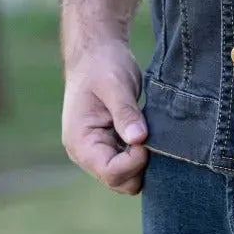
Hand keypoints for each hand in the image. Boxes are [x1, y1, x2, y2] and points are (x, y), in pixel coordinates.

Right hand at [61, 37, 148, 194]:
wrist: (96, 53)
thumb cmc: (103, 65)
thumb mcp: (116, 85)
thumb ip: (126, 113)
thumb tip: (139, 140)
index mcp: (81, 142)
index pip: (111, 172)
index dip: (135, 161)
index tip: (148, 137)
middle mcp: (86, 152)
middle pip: (119, 181)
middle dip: (140, 164)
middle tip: (152, 133)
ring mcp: (98, 150)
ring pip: (125, 175)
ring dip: (142, 160)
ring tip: (150, 130)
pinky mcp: (110, 143)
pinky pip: (128, 162)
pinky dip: (141, 153)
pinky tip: (148, 131)